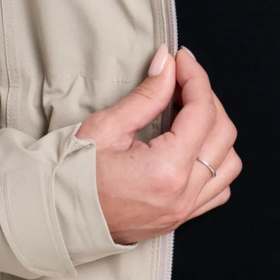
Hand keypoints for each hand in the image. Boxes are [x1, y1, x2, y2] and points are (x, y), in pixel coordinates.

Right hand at [75, 46, 241, 243]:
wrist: (50, 220)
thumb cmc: (68, 176)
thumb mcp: (106, 128)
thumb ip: (147, 95)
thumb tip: (168, 63)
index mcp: (166, 171)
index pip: (202, 111)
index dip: (195, 78)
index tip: (182, 59)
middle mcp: (183, 194)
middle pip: (223, 132)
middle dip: (206, 99)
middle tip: (181, 81)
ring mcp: (184, 210)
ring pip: (228, 161)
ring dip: (216, 132)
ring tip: (188, 113)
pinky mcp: (180, 218)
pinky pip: (219, 187)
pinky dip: (215, 161)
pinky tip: (193, 146)